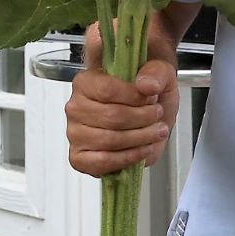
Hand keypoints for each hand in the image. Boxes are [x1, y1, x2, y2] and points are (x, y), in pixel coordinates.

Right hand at [64, 21, 180, 176]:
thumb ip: (155, 72)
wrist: (148, 112)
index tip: (152, 98)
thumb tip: (146, 85)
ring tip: (157, 131)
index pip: (107, 91)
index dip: (136, 98)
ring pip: (110, 140)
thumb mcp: (159, 73)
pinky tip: (144, 149)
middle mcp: (75, 108)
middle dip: (143, 118)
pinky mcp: (80, 157)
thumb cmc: (146, 92)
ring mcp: (75, 134)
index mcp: (86, 82)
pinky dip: (128, 158)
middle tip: (158, 115)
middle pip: (112, 117)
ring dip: (141, 138)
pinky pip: (102, 162)